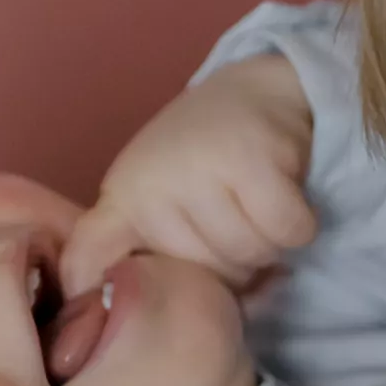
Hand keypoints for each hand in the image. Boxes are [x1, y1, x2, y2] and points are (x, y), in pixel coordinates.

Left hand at [60, 53, 315, 297]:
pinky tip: (286, 193)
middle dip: (237, 262)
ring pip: (251, 254)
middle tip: (238, 217)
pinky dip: (300, 224)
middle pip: (212, 277)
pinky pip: (287, 231)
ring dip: (271, 242)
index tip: (142, 287)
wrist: (258, 92)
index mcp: (123, 197)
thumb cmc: (206, 160)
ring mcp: (199, 166)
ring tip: (260, 205)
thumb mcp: (152, 202)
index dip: (136, 286)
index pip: (111, 268)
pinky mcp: (252, 158)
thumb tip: (85, 293)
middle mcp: (150, 182)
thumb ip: (117, 248)